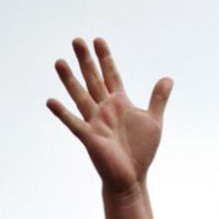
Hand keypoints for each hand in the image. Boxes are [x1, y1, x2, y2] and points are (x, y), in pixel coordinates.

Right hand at [46, 37, 172, 198]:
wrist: (132, 177)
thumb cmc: (141, 151)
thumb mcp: (154, 121)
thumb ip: (158, 99)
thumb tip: (167, 78)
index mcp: (120, 103)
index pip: (110, 75)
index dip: (105, 58)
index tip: (98, 40)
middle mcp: (105, 109)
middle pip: (93, 79)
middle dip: (85, 60)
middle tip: (76, 40)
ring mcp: (95, 122)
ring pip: (80, 96)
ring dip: (70, 80)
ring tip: (60, 62)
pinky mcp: (89, 137)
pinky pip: (73, 123)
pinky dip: (62, 113)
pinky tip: (51, 101)